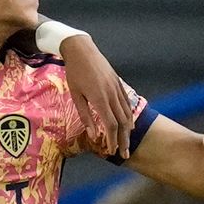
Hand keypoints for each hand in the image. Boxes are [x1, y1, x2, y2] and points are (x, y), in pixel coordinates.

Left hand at [59, 36, 132, 157]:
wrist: (81, 49)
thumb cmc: (74, 72)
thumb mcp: (75, 95)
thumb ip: (85, 116)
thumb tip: (93, 136)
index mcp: (100, 98)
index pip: (110, 125)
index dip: (112, 140)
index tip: (111, 151)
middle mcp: (112, 94)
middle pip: (122, 122)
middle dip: (124, 140)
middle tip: (124, 154)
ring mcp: (117, 88)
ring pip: (127, 113)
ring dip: (128, 130)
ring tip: (127, 143)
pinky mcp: (118, 83)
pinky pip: (127, 103)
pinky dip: (129, 116)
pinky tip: (129, 124)